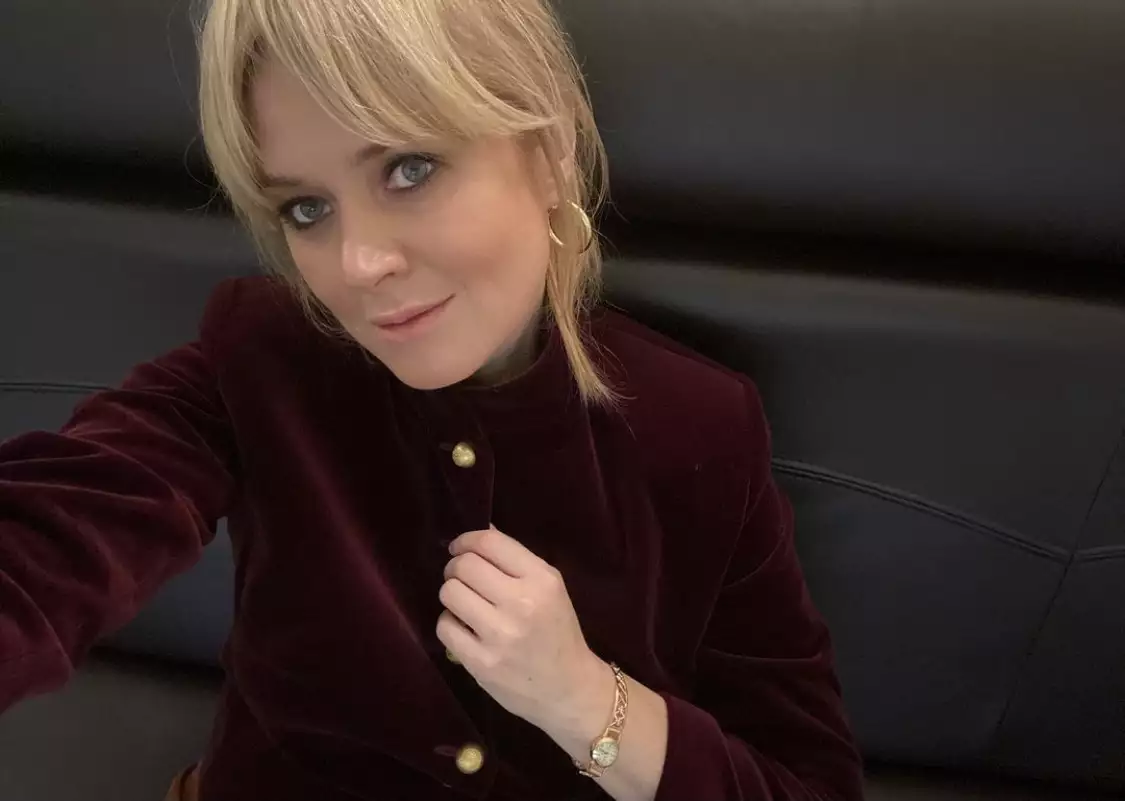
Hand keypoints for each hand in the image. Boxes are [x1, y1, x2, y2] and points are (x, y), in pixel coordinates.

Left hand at [437, 526, 608, 731]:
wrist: (569, 689)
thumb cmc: (558, 632)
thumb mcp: (550, 589)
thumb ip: (515, 561)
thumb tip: (479, 531)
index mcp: (542, 580)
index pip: (489, 543)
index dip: (466, 540)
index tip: (460, 548)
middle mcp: (521, 604)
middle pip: (463, 566)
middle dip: (455, 568)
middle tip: (461, 578)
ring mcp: (500, 636)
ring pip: (449, 593)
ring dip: (452, 595)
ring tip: (466, 605)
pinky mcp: (481, 663)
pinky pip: (444, 626)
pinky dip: (450, 624)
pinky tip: (465, 629)